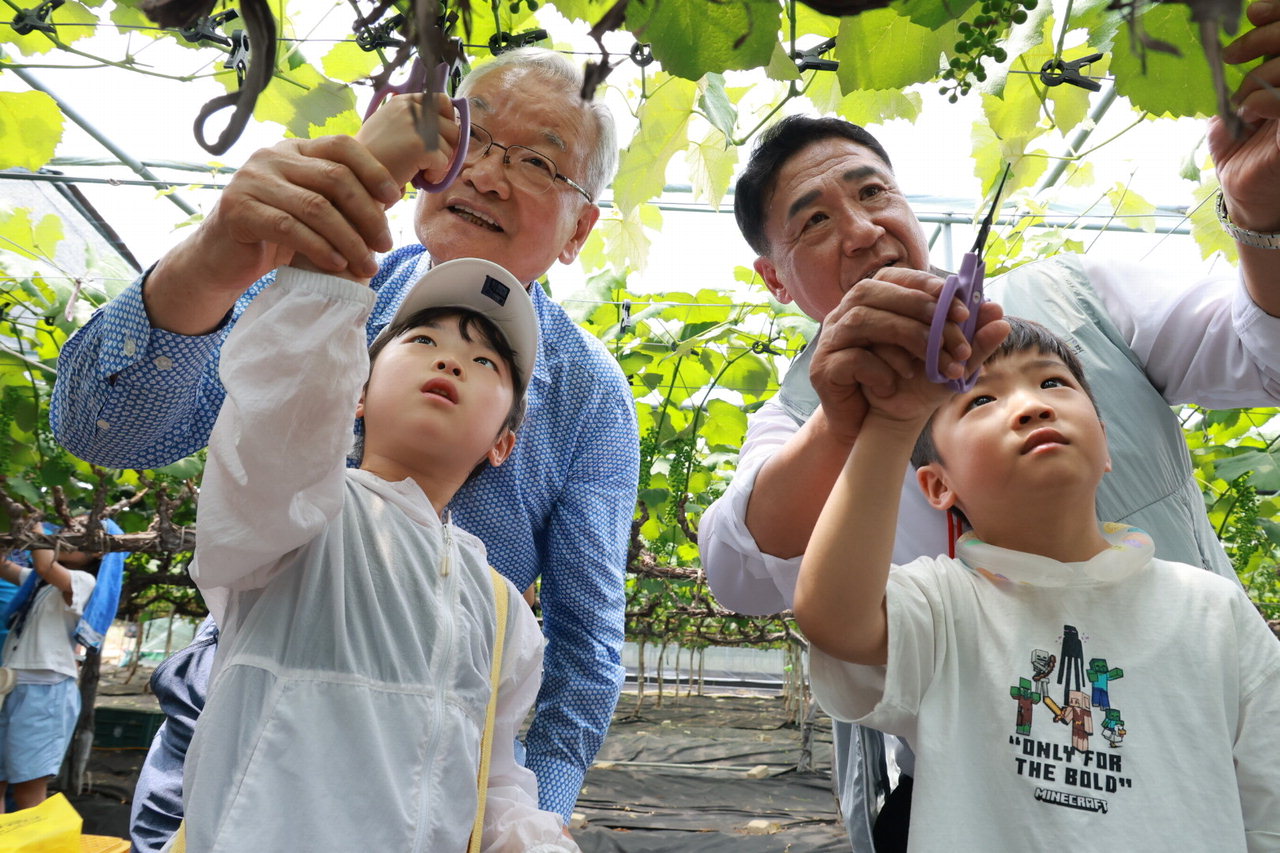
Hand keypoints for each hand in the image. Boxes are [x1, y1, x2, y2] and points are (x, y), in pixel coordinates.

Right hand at [147, 136, 404, 329]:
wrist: (222, 258)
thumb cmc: (275, 234)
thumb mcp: (308, 206)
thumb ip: (336, 195)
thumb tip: (391, 198)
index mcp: (293, 149)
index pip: (341, 146)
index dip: (373, 170)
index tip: (394, 199)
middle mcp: (271, 156)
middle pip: (335, 178)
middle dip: (368, 214)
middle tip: (385, 244)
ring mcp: (251, 180)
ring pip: (316, 207)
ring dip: (350, 239)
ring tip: (368, 264)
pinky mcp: (238, 209)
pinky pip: (290, 228)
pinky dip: (320, 248)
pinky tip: (338, 265)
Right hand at [357, 92, 462, 189]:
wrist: (355, 174)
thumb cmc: (372, 156)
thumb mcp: (389, 126)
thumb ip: (413, 121)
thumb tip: (447, 125)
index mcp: (404, 101)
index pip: (443, 102)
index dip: (447, 122)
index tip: (439, 138)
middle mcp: (412, 108)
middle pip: (452, 128)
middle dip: (446, 147)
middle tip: (427, 160)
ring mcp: (418, 126)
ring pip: (450, 148)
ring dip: (438, 163)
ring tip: (416, 169)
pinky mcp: (422, 146)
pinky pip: (444, 164)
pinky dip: (434, 175)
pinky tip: (417, 178)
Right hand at [810, 267, 1007, 439]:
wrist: (869, 424)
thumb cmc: (906, 385)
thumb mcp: (944, 363)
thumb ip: (970, 340)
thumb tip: (999, 315)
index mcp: (873, 301)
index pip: (897, 277)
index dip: (928, 287)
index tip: (963, 309)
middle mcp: (845, 312)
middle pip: (875, 292)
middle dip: (921, 311)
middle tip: (957, 338)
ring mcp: (830, 339)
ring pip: (862, 320)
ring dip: (905, 338)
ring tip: (933, 363)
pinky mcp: (823, 369)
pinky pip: (851, 358)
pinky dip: (880, 370)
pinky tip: (896, 383)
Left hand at [1213, 0, 1279, 231]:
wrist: (1242, 190)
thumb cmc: (1239, 147)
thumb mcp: (1229, 106)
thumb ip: (1232, 79)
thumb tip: (1222, 47)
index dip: (1276, 14)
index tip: (1252, 13)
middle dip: (1264, 38)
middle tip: (1231, 56)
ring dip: (1264, 74)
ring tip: (1241, 99)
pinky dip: (1270, 99)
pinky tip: (1249, 109)